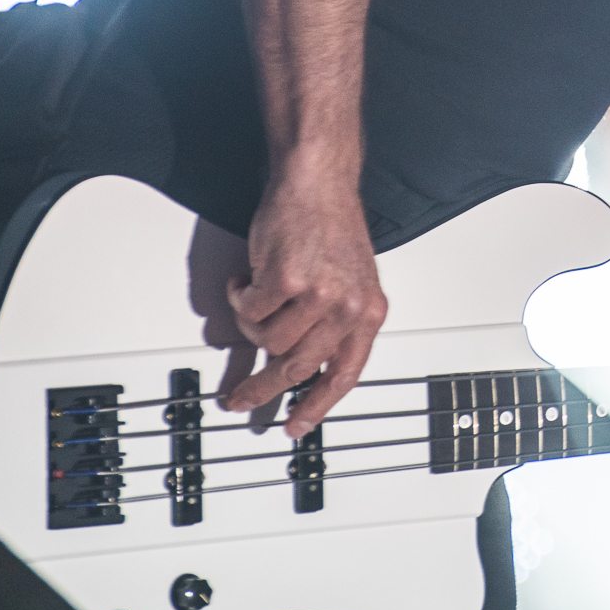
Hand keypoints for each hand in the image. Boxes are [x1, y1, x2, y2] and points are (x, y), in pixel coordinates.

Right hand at [221, 180, 388, 438]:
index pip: (345, 374)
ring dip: (251, 322)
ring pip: (266, 339)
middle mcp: (349, 307)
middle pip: (298, 368)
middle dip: (263, 389)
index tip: (296, 426)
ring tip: (255, 296)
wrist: (318, 183)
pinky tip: (248, 277)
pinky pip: (249, 310)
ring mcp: (319, 295)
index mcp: (370, 313)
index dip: (318, 405)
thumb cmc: (330, 227)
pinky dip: (240, 296)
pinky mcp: (286, 280)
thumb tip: (299, 369)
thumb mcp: (348, 283)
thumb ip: (331, 326)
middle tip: (240, 398)